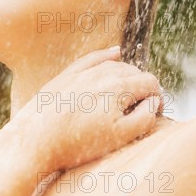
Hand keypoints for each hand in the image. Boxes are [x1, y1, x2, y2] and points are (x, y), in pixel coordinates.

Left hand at [10, 46, 160, 171]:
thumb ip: (144, 118)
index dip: (158, 97)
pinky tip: (115, 53)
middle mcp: (102, 73)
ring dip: (127, 76)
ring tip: (130, 94)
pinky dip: (106, 55)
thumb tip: (153, 101)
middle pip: (134, 72)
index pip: (150, 82)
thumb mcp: (119, 137)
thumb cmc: (79, 142)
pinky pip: (92, 58)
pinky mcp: (68, 75)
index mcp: (118, 87)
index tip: (156, 112)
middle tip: (141, 109)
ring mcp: (83, 72)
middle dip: (143, 87)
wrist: (36, 138)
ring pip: (115, 65)